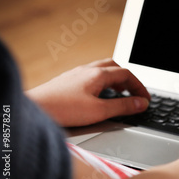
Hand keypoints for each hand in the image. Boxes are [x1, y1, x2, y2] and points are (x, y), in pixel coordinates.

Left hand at [26, 59, 149, 126]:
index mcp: (98, 75)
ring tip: (120, 93)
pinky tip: (98, 96)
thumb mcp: (99, 111)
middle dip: (128, 79)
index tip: (145, 99)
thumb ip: (122, 107)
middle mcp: (87, 70)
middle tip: (134, 93)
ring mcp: (76, 75)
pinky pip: (91, 76)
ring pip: (102, 70)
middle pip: (115, 67)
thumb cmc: (62, 110)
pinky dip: (102, 83)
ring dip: (115, 79)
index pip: (127, 74)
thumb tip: (141, 103)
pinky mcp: (67, 82)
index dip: (139, 86)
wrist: (32, 110)